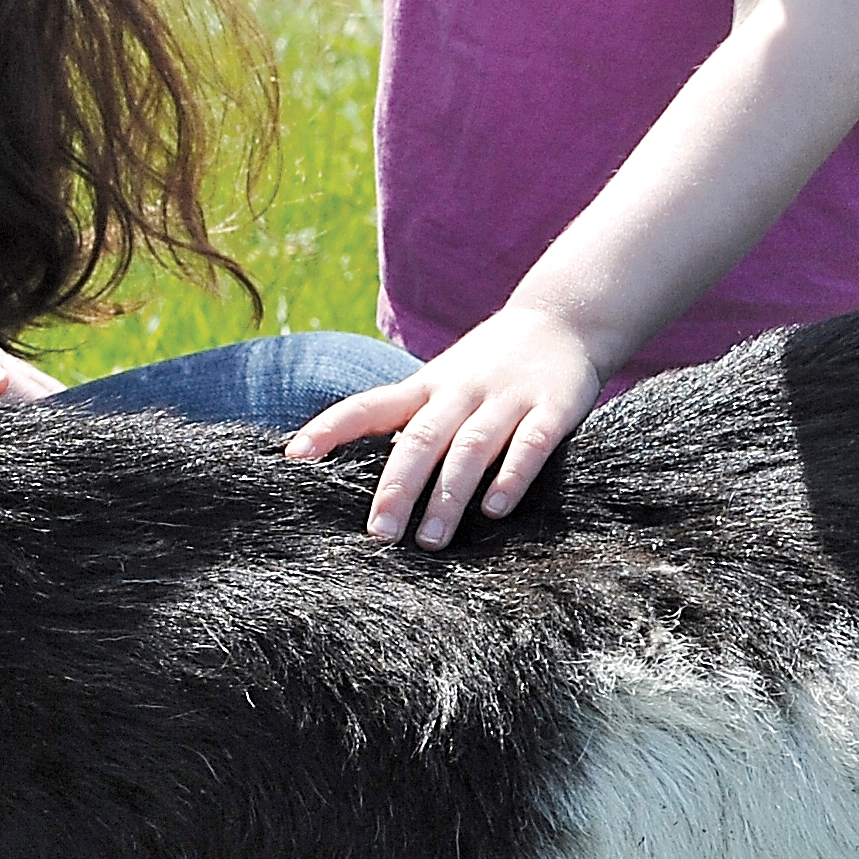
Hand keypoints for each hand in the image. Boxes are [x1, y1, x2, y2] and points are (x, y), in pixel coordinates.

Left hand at [287, 306, 601, 547]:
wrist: (564, 319)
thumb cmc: (489, 366)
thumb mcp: (442, 382)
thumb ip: (411, 421)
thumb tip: (363, 476)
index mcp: (426, 387)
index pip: (369, 405)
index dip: (330, 428)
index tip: (295, 456)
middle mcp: (459, 391)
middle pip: (419, 439)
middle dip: (396, 487)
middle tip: (378, 534)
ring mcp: (505, 399)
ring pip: (470, 448)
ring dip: (448, 495)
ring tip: (429, 539)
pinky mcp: (552, 409)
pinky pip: (530, 445)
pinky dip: (512, 476)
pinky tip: (495, 509)